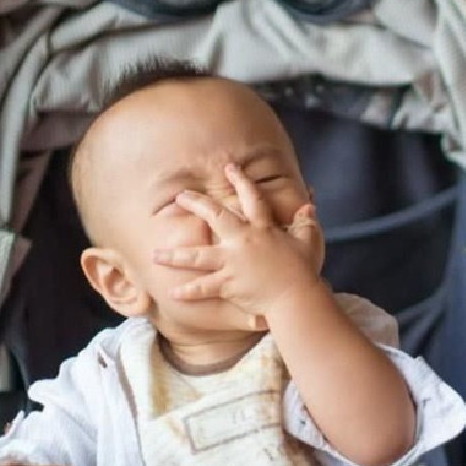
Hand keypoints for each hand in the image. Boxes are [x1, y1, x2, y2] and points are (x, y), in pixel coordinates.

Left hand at [153, 164, 323, 321]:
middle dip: (196, 204)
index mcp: (262, 229)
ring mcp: (232, 263)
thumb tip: (309, 206)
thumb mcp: (309, 241)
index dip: (241, 181)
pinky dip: (188, 291)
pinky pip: (203, 288)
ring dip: (175, 256)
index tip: (228, 168)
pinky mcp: (228, 284)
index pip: (251, 199)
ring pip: (197, 257)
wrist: (296, 297)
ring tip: (155, 255)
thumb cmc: (303, 270)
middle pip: (215, 217)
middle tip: (180, 196)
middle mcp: (243, 241)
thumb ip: (306, 223)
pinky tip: (173, 292)